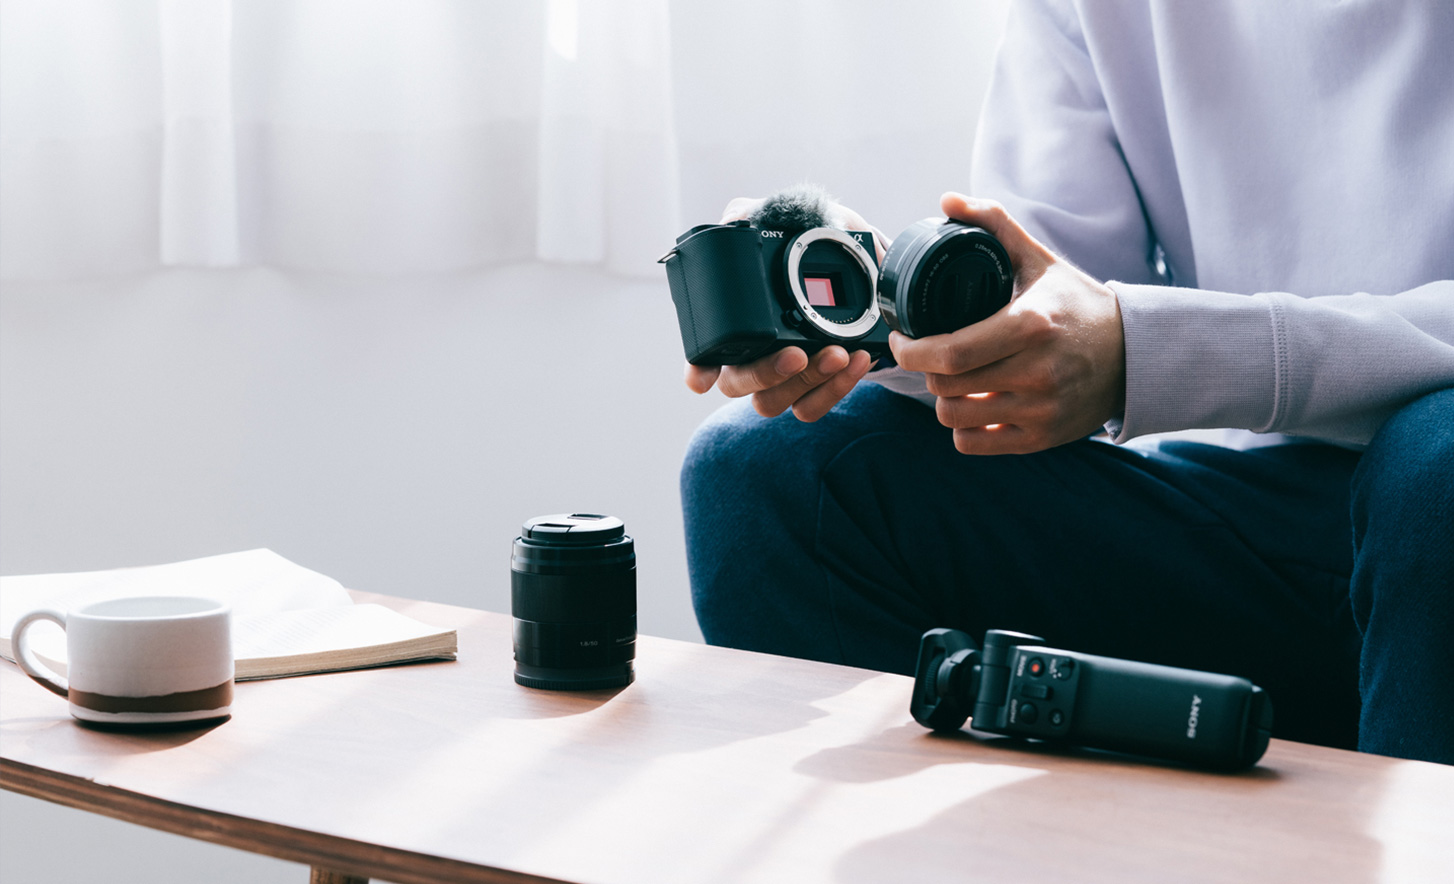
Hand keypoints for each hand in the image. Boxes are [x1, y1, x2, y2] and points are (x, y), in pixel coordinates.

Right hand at [682, 196, 880, 421]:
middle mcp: (754, 353)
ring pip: (775, 402)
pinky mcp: (817, 387)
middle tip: (796, 352)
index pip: (704, 353)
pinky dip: (836, 388)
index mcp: (736, 319)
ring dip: (805, 382)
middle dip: (766, 372)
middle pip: (739, 383)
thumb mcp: (787, 216)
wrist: (869, 264)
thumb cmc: (817, 239)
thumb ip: (754, 213)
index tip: (702, 379)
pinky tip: (857, 359)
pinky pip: (814, 405)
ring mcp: (784, 375)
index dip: (698, 369)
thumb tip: (736, 220)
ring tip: (838, 354)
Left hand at [889, 192, 1125, 454]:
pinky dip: (964, 428)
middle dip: (925, 371)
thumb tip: (948, 199)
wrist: (1133, 355)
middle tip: (929, 355)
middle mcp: (1037, 372)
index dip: (911, 351)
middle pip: (946, 386)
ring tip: (952, 380)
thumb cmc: (1076, 305)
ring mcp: (1041, 409)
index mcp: (1030, 326)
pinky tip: (972, 405)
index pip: (950, 353)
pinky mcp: (1042, 438)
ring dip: (943, 399)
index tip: (900, 339)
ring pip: (955, 419)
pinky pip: (974, 444)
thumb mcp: (1039, 261)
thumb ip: (994, 225)